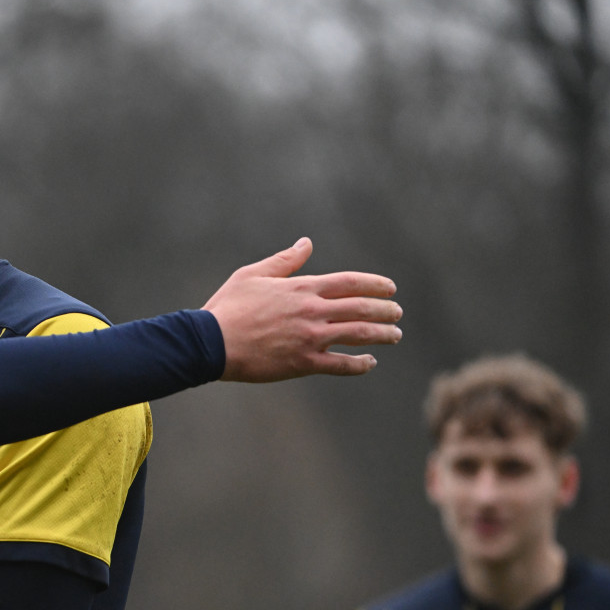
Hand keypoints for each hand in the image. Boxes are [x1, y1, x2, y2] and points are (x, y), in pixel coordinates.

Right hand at [203, 237, 401, 381]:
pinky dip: (360, 365)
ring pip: (358, 335)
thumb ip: (283, 261)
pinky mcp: (302, 363)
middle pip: (361, 308)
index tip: (390, 288)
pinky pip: (340, 365)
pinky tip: (371, 363)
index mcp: (301, 288)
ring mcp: (310, 338)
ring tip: (395, 335)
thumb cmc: (228, 307)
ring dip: (382, 334)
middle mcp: (312, 311)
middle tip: (397, 313)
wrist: (211, 342)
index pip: (350, 283)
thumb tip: (306, 244)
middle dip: (385, 310)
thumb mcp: (252, 275)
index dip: (375, 285)